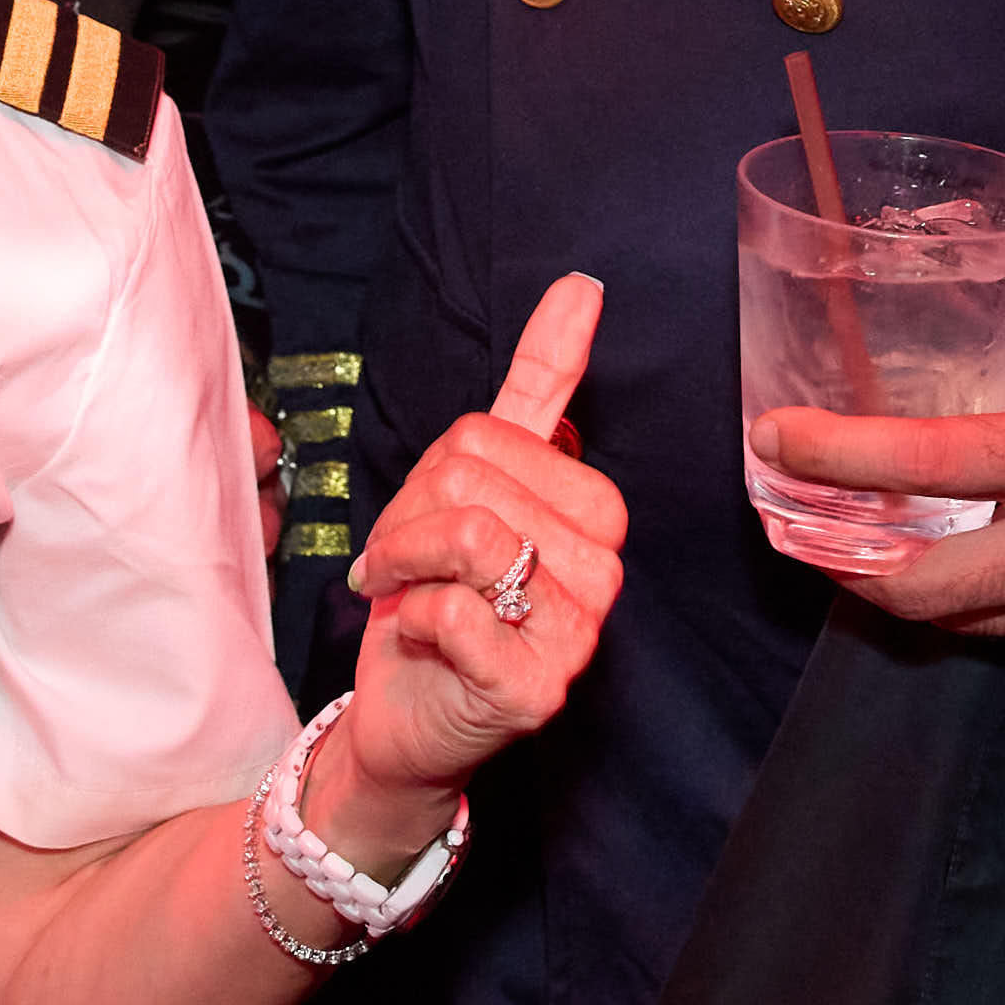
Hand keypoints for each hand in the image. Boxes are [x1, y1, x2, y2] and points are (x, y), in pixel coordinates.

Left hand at [329, 274, 622, 837]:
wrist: (403, 719)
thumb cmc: (437, 600)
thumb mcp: (477, 484)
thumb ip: (540, 387)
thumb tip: (581, 286)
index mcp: (595, 510)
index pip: (495, 434)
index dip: (434, 473)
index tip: (429, 520)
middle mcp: (602, 570)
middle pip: (473, 481)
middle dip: (410, 518)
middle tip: (409, 567)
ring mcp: (575, 634)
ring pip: (468, 536)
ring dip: (402, 564)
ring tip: (404, 595)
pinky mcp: (533, 688)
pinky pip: (452, 608)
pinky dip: (412, 617)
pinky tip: (425, 642)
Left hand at [758, 381, 1004, 661]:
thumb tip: (900, 343)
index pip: (932, 465)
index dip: (840, 454)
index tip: (772, 436)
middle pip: (924, 585)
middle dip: (840, 558)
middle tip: (791, 518)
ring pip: (966, 620)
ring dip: (901, 585)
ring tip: (858, 540)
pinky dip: (977, 603)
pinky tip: (954, 562)